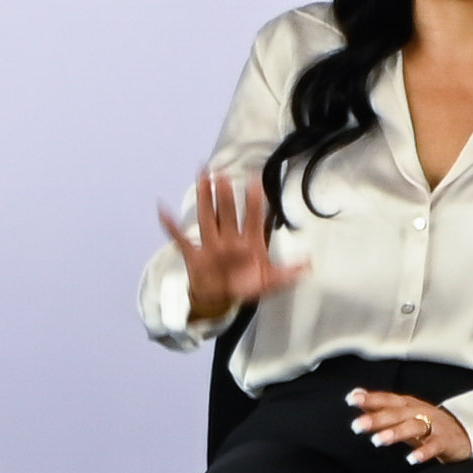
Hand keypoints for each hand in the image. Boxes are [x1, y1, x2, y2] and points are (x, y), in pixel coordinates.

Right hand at [159, 169, 305, 329]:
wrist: (221, 300)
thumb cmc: (246, 287)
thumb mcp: (272, 282)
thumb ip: (289, 273)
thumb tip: (309, 264)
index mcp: (250, 242)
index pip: (254, 217)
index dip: (254, 200)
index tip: (254, 180)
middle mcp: (230, 239)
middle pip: (228, 212)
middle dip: (225, 193)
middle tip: (223, 172)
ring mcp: (212, 245)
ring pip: (208, 217)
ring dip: (205, 198)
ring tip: (202, 177)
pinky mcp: (195, 255)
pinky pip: (180, 239)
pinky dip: (170, 225)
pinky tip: (163, 209)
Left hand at [348, 391, 471, 465]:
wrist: (466, 432)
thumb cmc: (429, 424)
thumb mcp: (404, 414)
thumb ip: (380, 407)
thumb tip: (355, 396)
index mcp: (408, 405)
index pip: (387, 399)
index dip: (370, 398)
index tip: (351, 398)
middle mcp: (420, 412)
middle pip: (396, 413)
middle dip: (376, 418)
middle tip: (357, 425)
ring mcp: (434, 426)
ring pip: (413, 427)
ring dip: (395, 433)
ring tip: (377, 441)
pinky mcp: (446, 441)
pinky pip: (434, 446)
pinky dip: (424, 452)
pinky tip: (411, 459)